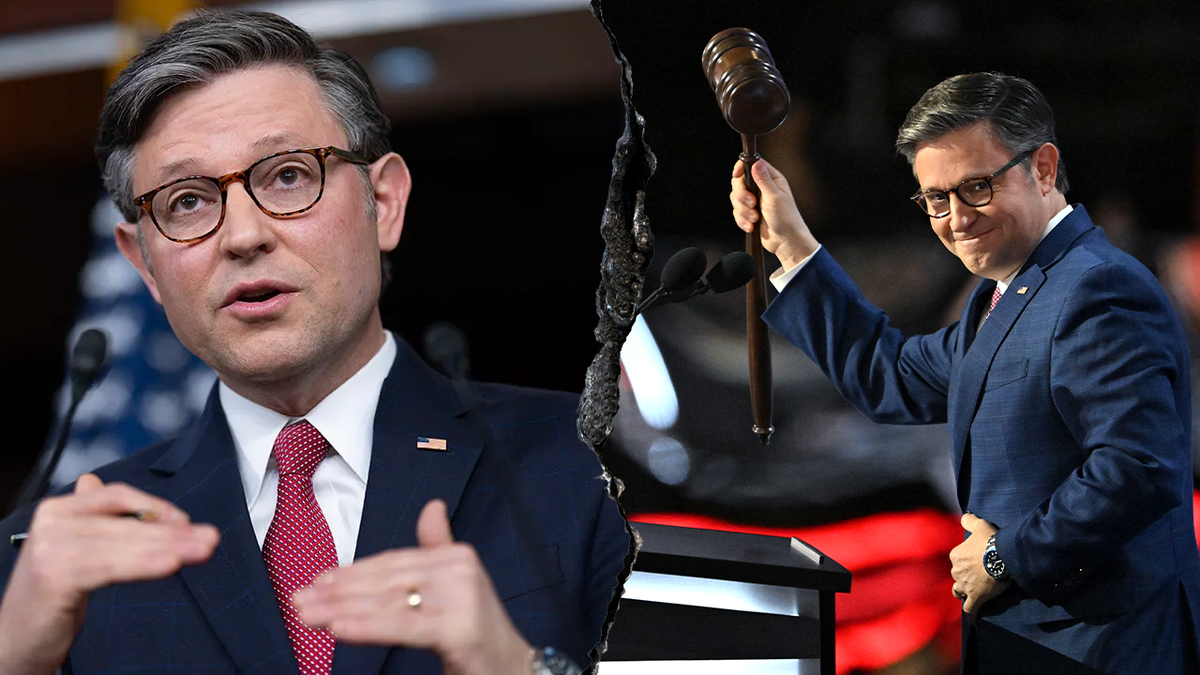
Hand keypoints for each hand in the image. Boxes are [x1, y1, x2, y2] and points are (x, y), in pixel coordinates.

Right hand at [0, 474, 219, 674]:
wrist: (15, 642)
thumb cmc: (50, 597)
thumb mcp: (74, 551)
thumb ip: (92, 520)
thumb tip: (93, 480)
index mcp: (58, 510)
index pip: (117, 496)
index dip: (156, 507)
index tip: (188, 523)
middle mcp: (51, 522)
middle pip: (126, 522)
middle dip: (174, 532)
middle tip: (209, 538)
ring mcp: (50, 548)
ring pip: (124, 544)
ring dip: (169, 548)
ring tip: (202, 550)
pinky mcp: (54, 576)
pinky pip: (110, 566)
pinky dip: (144, 564)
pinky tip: (171, 565)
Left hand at [294, 499, 532, 674]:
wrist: (512, 666)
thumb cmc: (476, 628)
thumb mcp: (455, 585)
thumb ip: (438, 546)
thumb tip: (431, 506)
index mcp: (455, 556)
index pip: (392, 563)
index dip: (352, 572)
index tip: (316, 582)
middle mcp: (459, 570)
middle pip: (386, 582)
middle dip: (337, 592)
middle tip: (298, 600)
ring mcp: (460, 598)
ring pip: (387, 603)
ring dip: (340, 610)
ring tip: (307, 615)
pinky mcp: (458, 628)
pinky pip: (402, 626)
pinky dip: (366, 626)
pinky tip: (337, 628)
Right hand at [730, 158, 819, 269]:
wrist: (785, 241)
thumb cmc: (786, 219)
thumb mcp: (775, 197)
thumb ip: (763, 180)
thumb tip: (756, 162)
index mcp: (771, 179)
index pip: (751, 164)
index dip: (741, 168)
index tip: (736, 175)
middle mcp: (762, 187)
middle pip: (739, 182)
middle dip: (742, 195)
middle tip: (752, 204)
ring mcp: (755, 200)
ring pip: (736, 198)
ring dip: (743, 211)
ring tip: (755, 218)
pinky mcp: (749, 213)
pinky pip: (736, 212)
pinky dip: (742, 220)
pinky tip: (751, 226)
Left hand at [949, 513, 1009, 618]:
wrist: (1004, 557)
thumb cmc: (991, 540)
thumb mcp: (979, 525)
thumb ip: (969, 520)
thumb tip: (965, 515)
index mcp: (956, 555)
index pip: (957, 559)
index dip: (966, 560)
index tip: (977, 560)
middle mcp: (956, 571)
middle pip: (958, 575)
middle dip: (965, 575)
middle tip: (980, 574)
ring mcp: (965, 585)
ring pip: (959, 591)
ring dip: (964, 591)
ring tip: (973, 591)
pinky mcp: (976, 597)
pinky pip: (970, 609)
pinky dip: (971, 615)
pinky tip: (972, 621)